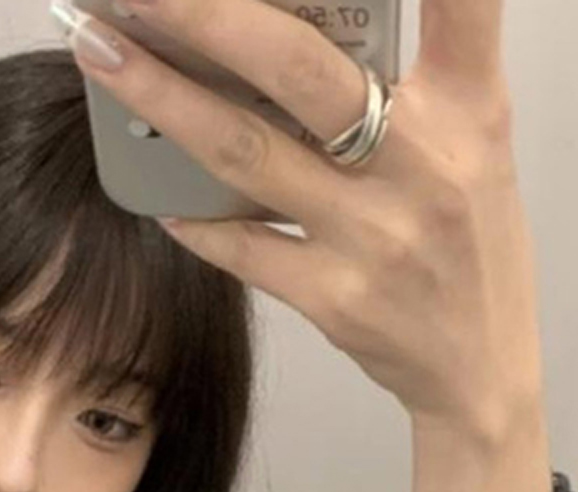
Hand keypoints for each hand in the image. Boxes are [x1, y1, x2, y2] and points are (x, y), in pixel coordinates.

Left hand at [61, 0, 545, 434]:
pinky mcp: (335, 300)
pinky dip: (190, 214)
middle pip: (300, 69)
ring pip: (246, 152)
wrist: (478, 368)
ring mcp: (374, 236)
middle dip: (208, 16)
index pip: (464, 1)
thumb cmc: (466, 238)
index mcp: (470, 105)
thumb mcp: (474, 138)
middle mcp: (424, 162)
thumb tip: (295, 18)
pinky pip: (241, 246)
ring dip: (161, 98)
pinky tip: (149, 188)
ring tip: (99, 51)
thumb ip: (418, 69)